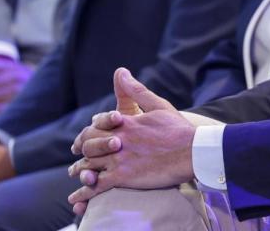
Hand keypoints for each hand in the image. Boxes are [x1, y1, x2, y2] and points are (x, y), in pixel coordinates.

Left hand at [67, 68, 193, 214]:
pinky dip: (84, 192)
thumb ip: (136, 91)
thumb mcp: (158, 105)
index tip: (88, 135)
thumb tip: (121, 72)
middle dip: (81, 150)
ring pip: (88, 166)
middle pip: (88, 145)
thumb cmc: (179, 128)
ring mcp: (118, 160)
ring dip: (80, 172)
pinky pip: (96, 186)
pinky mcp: (123, 177)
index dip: (89, 131)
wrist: (193, 151)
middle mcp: (117, 141)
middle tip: (77, 155)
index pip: (96, 125)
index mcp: (125, 123)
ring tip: (76, 176)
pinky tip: (77, 198)